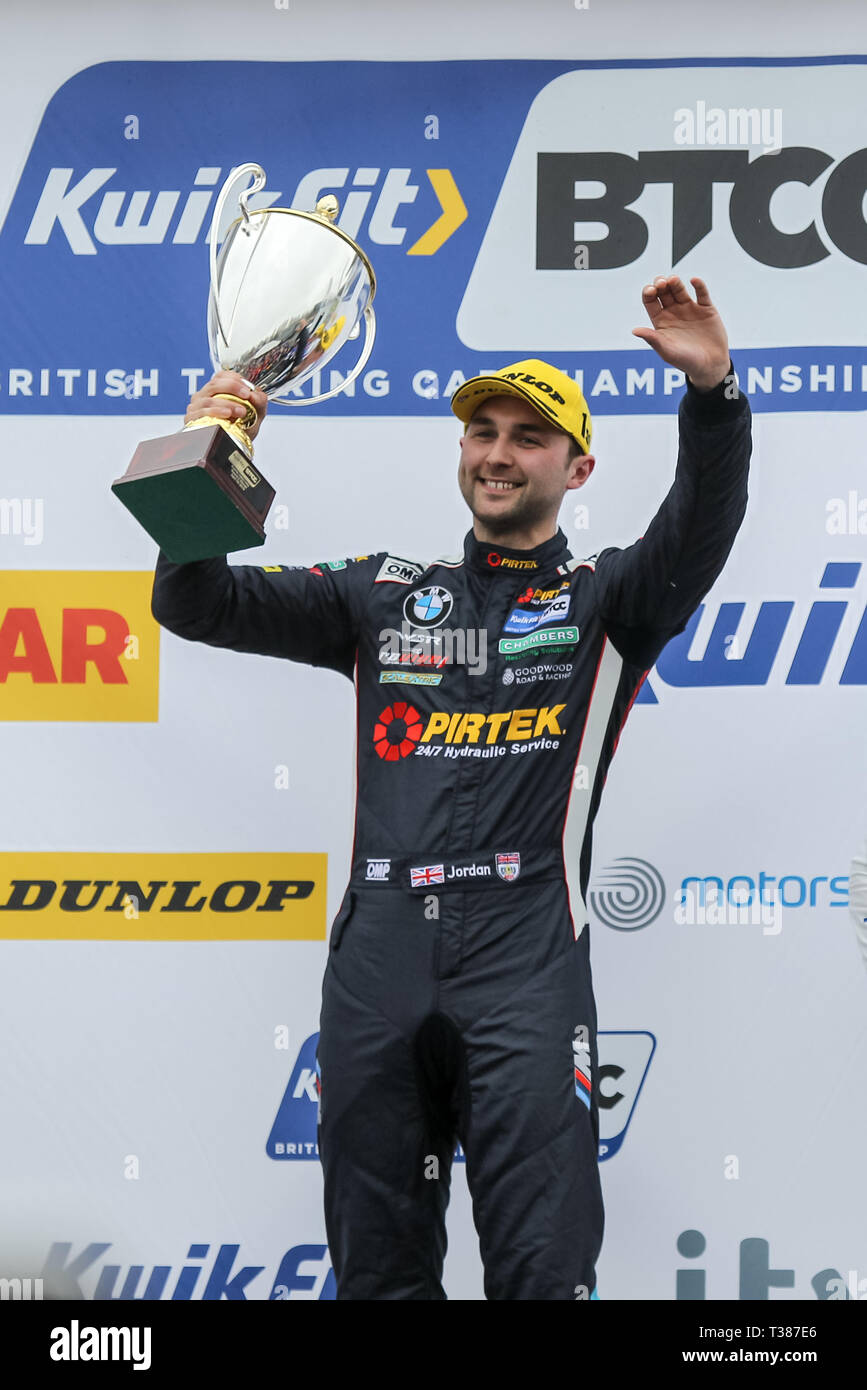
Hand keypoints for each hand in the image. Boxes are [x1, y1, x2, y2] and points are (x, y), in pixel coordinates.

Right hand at [185, 370, 268, 441]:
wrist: (234, 449)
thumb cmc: (240, 430)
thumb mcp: (255, 414)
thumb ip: (259, 402)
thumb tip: (256, 394)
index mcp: (217, 391)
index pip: (221, 376)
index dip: (234, 378)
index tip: (246, 387)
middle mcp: (204, 396)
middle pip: (214, 384)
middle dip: (232, 388)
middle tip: (246, 396)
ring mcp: (196, 408)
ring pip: (208, 399)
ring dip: (227, 403)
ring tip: (240, 410)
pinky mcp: (192, 420)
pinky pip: (201, 413)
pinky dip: (215, 412)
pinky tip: (226, 414)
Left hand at [632, 275, 730, 390]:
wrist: (710, 366)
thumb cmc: (686, 362)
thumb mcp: (667, 351)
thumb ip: (652, 339)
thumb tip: (634, 330)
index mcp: (661, 321)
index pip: (650, 302)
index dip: (648, 293)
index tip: (651, 290)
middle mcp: (674, 312)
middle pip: (663, 292)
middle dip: (660, 284)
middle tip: (661, 283)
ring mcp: (690, 309)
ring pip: (680, 290)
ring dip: (675, 282)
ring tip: (673, 280)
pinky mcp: (706, 309)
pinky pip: (702, 293)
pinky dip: (698, 285)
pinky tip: (694, 281)